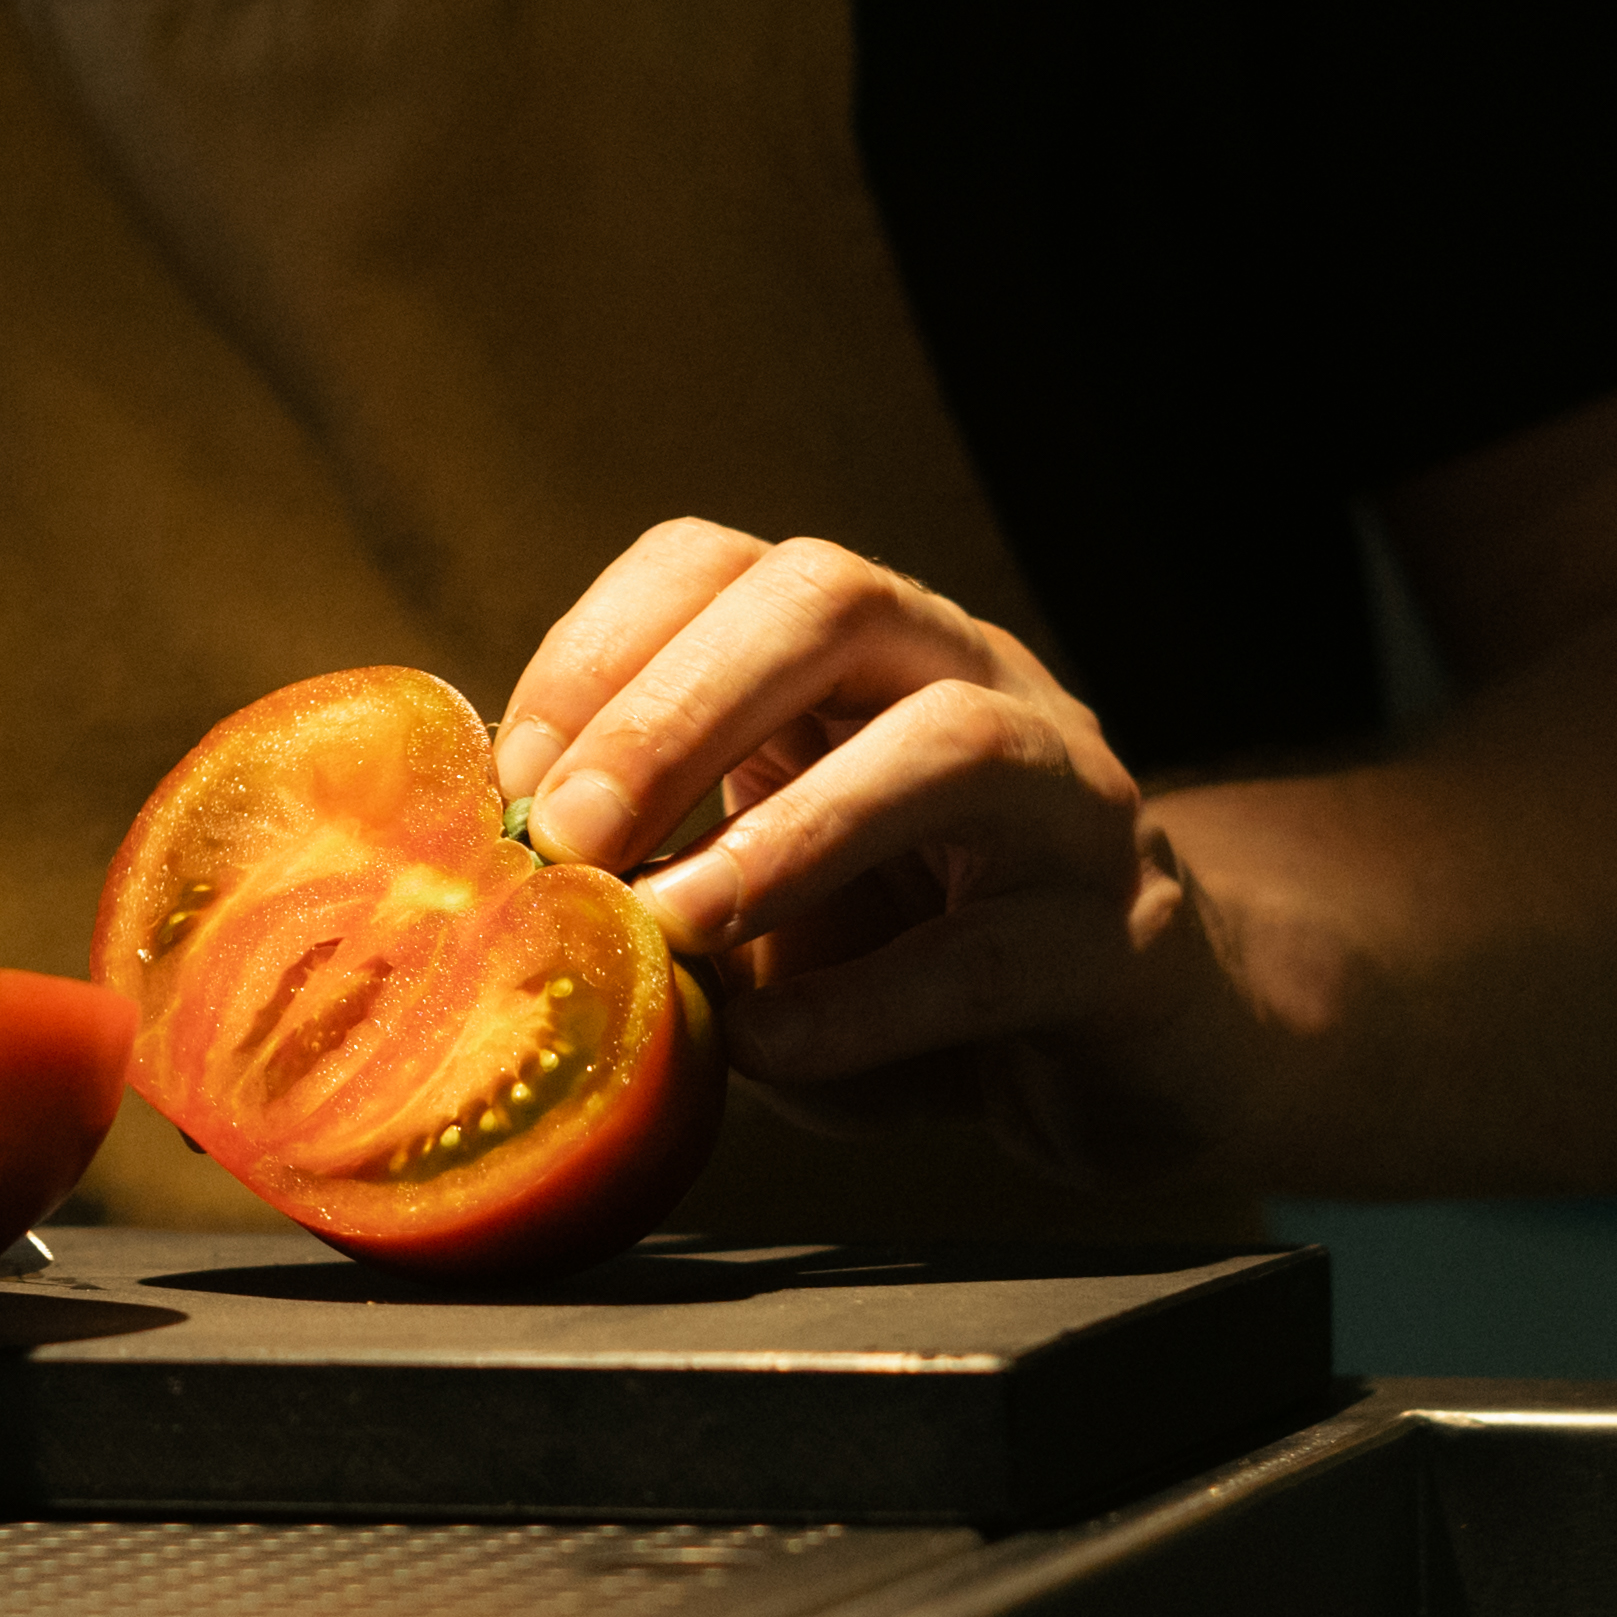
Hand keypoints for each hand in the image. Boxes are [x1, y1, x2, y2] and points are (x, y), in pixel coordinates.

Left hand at [490, 524, 1289, 1192]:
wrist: (1140, 1053)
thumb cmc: (909, 952)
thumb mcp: (762, 884)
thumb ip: (652, 863)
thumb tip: (475, 893)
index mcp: (865, 651)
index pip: (722, 563)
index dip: (600, 648)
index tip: (508, 782)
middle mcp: (973, 681)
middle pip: (832, 599)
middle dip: (675, 707)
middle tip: (567, 836)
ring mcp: (1069, 800)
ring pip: (953, 741)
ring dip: (789, 831)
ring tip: (675, 928)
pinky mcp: (1126, 943)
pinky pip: (1001, 951)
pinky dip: (870, 1001)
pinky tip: (771, 1045)